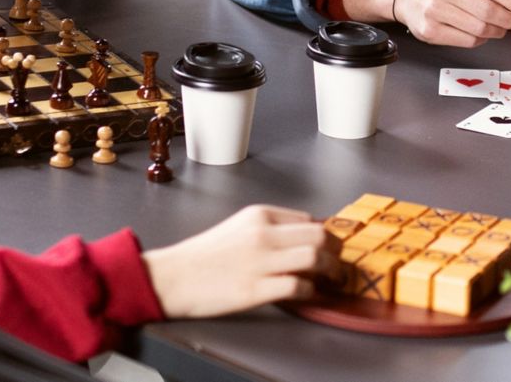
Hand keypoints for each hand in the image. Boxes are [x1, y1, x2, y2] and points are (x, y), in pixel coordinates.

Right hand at [143, 205, 339, 318]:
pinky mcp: (255, 289)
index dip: (323, 235)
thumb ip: (268, 229)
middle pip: (319, 235)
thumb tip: (301, 239)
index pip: (308, 219)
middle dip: (335, 251)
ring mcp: (260, 261)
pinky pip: (299, 286)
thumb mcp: (237, 227)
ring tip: (332, 280)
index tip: (328, 248)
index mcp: (259, 215)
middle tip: (338, 264)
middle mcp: (263, 234)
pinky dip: (311, 292)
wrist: (172, 277)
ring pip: (314, 257)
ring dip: (330, 271)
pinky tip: (309, 295)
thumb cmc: (202, 256)